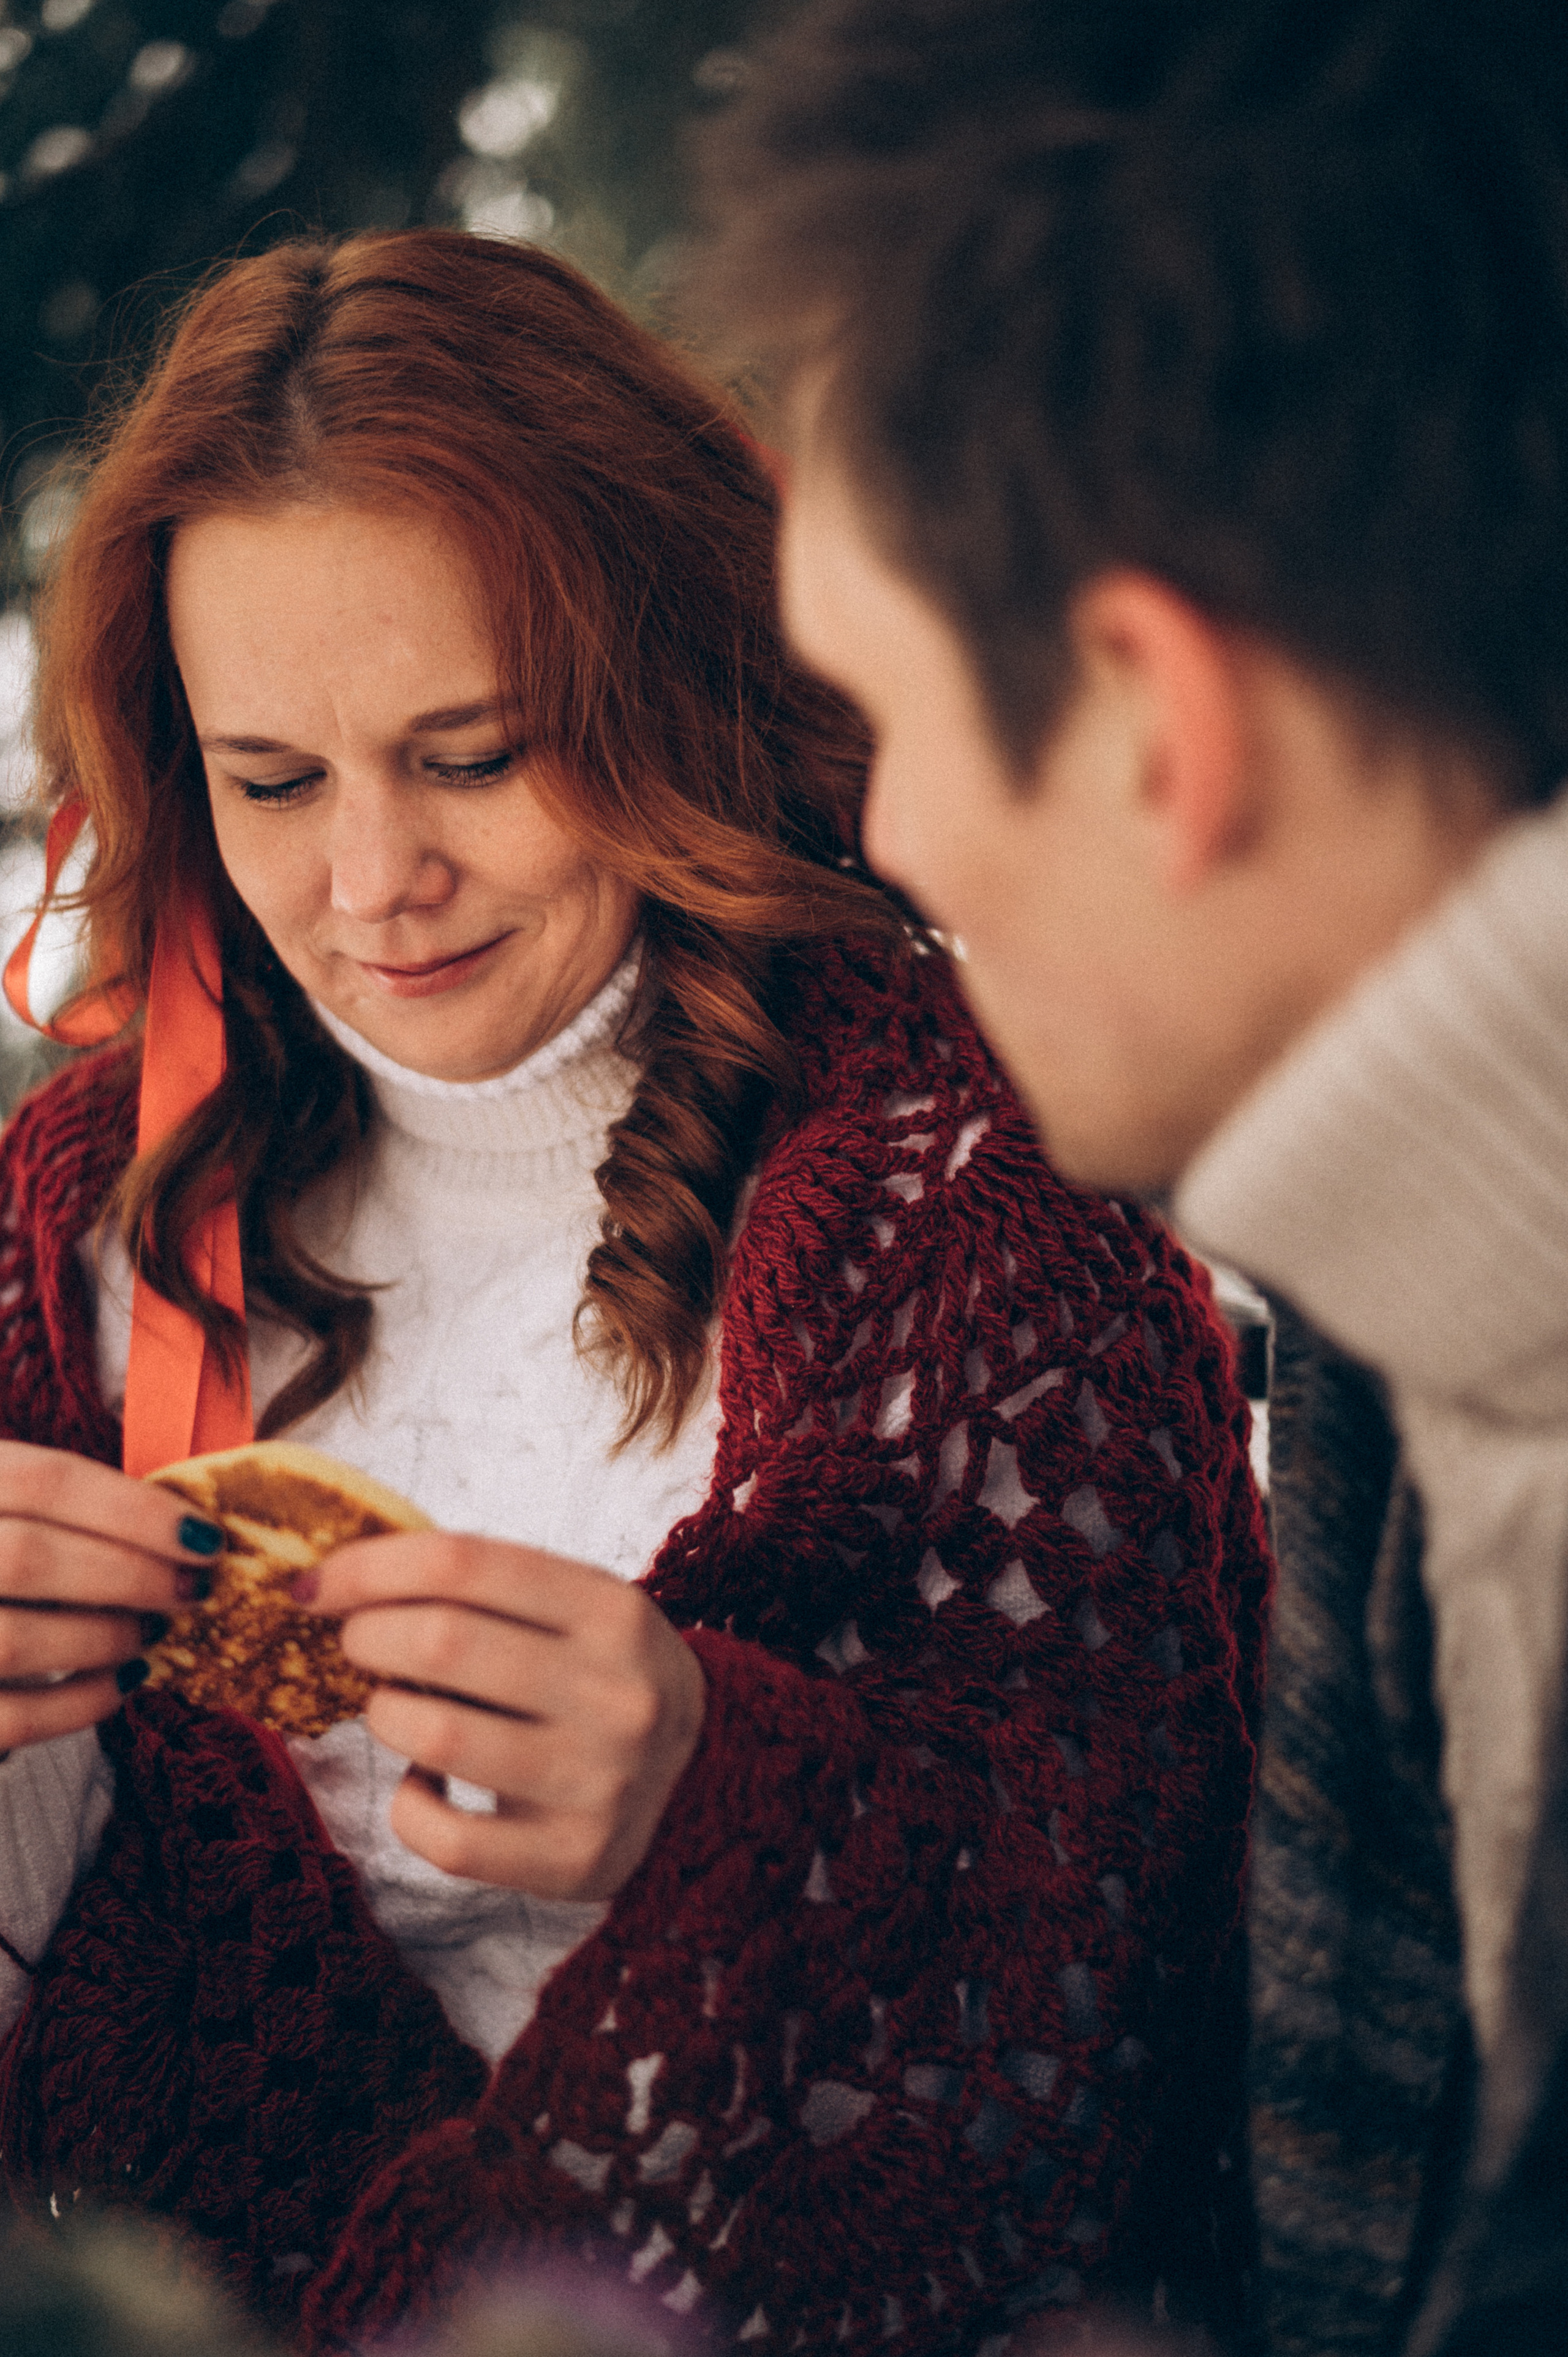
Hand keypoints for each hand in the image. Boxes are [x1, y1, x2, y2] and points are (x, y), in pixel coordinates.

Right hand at [0, 1440, 225, 1752]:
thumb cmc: (2, 1554)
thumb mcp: (17, 1509)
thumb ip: (68, 1511)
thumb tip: (184, 1533)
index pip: (46, 1480)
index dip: (135, 1510)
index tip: (206, 1537)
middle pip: (30, 1556)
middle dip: (130, 1574)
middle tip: (193, 1589)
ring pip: (13, 1641)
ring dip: (104, 1638)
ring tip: (154, 1633)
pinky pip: (10, 1717)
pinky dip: (79, 1704)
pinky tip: (124, 1683)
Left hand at [297, 1535, 706, 1899]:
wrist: (701, 1775)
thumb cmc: (598, 1676)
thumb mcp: (572, 1610)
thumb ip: (481, 1588)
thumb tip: (337, 1578)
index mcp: (614, 1611)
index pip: (463, 1564)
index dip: (368, 1567)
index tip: (314, 1584)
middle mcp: (618, 1693)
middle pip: (441, 1643)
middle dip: (367, 1637)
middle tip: (357, 1643)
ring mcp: (601, 1782)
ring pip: (435, 1736)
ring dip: (385, 1716)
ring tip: (397, 1710)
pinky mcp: (575, 1859)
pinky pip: (445, 1838)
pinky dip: (409, 1805)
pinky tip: (426, 1784)